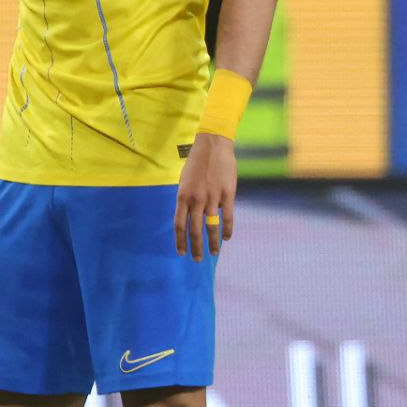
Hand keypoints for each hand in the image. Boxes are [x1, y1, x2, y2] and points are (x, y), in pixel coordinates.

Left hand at [174, 132, 236, 261]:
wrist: (212, 146)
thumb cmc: (196, 163)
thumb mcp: (184, 181)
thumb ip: (186, 199)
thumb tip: (189, 216)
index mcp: (182, 196)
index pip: (179, 224)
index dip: (180, 240)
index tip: (181, 253)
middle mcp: (196, 199)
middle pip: (194, 230)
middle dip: (195, 247)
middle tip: (196, 260)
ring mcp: (212, 197)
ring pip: (212, 226)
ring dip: (212, 242)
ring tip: (213, 253)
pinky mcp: (227, 194)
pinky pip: (228, 216)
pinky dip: (227, 229)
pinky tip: (226, 238)